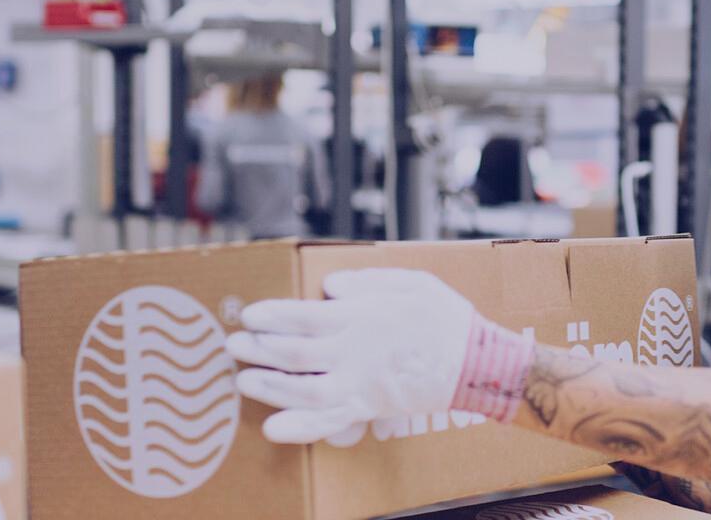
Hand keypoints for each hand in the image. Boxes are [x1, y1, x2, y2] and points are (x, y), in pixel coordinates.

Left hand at [228, 269, 534, 444]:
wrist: (477, 363)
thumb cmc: (445, 317)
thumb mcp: (411, 281)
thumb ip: (367, 280)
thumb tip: (329, 286)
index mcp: (362, 315)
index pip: (304, 315)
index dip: (271, 316)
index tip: (248, 315)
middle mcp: (354, 350)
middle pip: (295, 352)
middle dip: (259, 349)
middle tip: (233, 345)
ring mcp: (360, 382)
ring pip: (304, 388)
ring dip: (269, 386)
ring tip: (244, 381)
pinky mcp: (368, 407)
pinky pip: (329, 421)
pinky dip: (300, 427)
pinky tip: (274, 429)